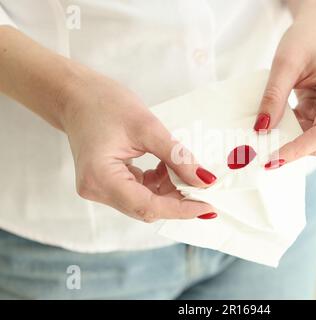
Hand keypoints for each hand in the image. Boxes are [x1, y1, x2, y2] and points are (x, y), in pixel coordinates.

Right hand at [60, 70, 217, 221]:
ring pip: (145, 201)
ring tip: (186, 170)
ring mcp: (100, 188)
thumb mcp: (147, 127)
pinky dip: (158, 183)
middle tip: (205, 187)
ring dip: (170, 190)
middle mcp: (97, 190)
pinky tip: (167, 167)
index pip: (148, 206)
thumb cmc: (103, 103)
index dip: (181, 209)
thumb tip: (204, 180)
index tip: (208, 206)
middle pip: (147, 208)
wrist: (76, 95)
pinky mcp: (107, 183)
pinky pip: (138, 191)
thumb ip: (177, 156)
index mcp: (101, 178)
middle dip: (178, 199)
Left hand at [254, 1, 315, 168]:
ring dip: (290, 142)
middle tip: (262, 153)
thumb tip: (261, 128)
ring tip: (265, 140)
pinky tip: (274, 127)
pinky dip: (290, 132)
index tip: (272, 159)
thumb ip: (273, 97)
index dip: (297, 150)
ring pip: (314, 140)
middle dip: (292, 150)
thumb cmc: (309, 36)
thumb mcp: (285, 63)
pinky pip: (309, 130)